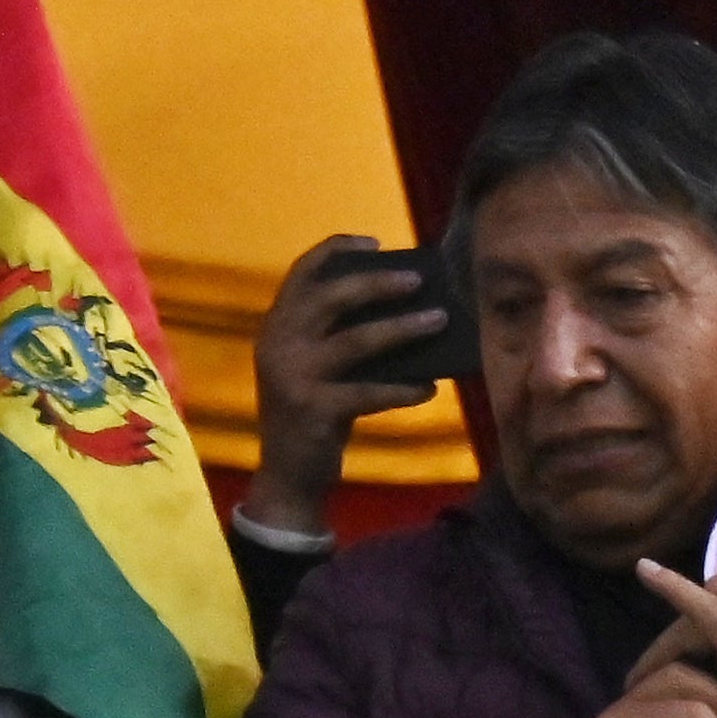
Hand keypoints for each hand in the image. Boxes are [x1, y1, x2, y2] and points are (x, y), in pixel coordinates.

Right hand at [235, 236, 444, 541]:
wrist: (288, 476)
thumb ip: (339, 337)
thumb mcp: (315, 367)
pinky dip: (404, 390)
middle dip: (377, 282)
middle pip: (331, 297)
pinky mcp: (314, 409)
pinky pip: (369, 392)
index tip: (373, 241)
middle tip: (417, 279)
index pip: (301, 272)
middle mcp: (279, 344)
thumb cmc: (314, 412)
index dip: (336, 249)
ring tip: (440, 320)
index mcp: (277, 326)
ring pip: (356, 341)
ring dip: (403, 328)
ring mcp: (293, 376)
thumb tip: (405, 308)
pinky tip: (430, 389)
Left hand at [632, 563, 716, 717]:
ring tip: (643, 681)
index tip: (687, 654)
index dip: (704, 620)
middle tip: (659, 672)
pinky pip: (700, 607)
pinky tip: (645, 572)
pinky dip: (671, 588)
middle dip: (683, 634)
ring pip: (695, 616)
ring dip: (668, 648)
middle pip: (709, 600)